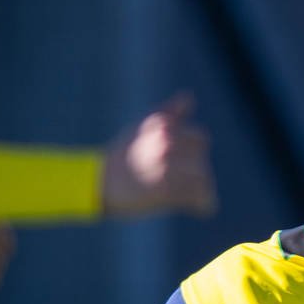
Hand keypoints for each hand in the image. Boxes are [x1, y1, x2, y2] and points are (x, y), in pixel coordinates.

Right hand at [102, 92, 216, 217]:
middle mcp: (165, 142)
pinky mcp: (166, 190)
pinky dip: (205, 204)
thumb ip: (169, 113)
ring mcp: (166, 165)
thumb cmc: (121, 156)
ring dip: (202, 187)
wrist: (98, 182)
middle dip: (198, 168)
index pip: (199, 138)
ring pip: (203, 177)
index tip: (185, 161)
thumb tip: (189, 95)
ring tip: (194, 196)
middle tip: (187, 181)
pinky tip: (202, 209)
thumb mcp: (141, 127)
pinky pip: (200, 197)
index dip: (195, 151)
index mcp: (161, 125)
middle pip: (201, 159)